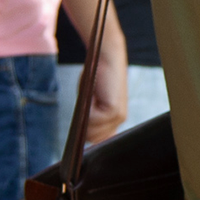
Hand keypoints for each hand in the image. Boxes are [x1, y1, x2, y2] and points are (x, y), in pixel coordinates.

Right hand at [84, 30, 127, 144]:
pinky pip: (91, 119)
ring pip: (91, 130)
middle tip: (89, 103)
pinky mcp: (114, 111)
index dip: (88, 135)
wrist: (108, 59)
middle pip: (92, 138)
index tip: (81, 129)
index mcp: (114, 121)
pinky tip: (94, 95)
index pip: (99, 140)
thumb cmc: (96, 78)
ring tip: (92, 98)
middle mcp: (119, 121)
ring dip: (85, 115)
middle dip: (84, 124)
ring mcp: (118, 117)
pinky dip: (87, 107)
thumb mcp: (89, 102)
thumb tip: (81, 137)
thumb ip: (89, 119)